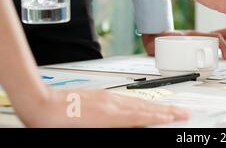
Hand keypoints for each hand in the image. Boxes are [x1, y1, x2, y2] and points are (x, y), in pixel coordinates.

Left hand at [18, 89, 189, 127]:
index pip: (144, 116)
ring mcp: (108, 97)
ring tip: (169, 109)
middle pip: (146, 106)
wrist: (41, 103)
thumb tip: (135, 125)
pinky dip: (141, 102)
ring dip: (157, 105)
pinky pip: (127, 99)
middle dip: (167, 110)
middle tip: (183, 111)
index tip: (178, 117)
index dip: (163, 117)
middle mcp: (112, 103)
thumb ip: (116, 127)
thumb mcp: (89, 131)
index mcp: (110, 114)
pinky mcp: (102, 95)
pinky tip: (143, 104)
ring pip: (138, 101)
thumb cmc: (56, 123)